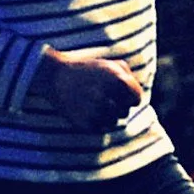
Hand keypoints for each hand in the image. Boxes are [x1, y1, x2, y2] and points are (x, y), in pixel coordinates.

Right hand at [31, 46, 145, 131]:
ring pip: (114, 122)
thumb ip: (129, 77)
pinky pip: (101, 129)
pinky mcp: (86, 123)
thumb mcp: (111, 64)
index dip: (129, 96)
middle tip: (101, 96)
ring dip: (107, 115)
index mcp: (117, 80)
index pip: (136, 99)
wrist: (56, 77)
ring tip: (93, 103)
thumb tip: (136, 95)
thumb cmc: (88, 70)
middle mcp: (108, 96)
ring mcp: (96, 111)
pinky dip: (97, 123)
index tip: (119, 93)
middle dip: (117, 105)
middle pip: (125, 112)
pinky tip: (88, 111)